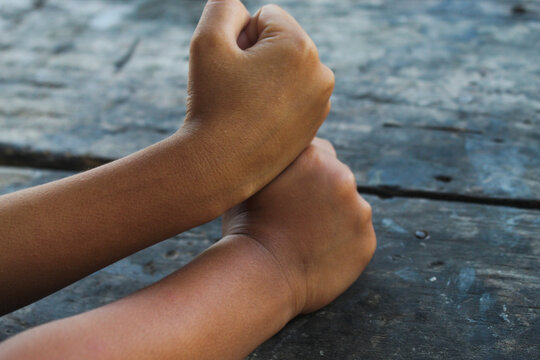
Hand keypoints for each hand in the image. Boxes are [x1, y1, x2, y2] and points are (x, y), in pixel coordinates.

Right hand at [181, 0, 334, 207]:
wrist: (219, 166)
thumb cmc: (211, 102)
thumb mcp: (206, 40)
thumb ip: (224, 5)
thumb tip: (243, 8)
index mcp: (300, 45)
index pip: (266, 17)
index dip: (239, 38)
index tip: (232, 70)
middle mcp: (321, 72)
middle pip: (281, 43)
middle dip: (256, 57)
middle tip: (237, 90)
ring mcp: (322, 101)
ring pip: (287, 70)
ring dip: (266, 78)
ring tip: (247, 106)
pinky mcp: (316, 124)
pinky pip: (293, 95)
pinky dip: (276, 101)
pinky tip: (258, 121)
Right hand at [223, 138, 375, 313]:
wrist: (258, 275)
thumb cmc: (246, 226)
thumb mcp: (253, 177)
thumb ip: (275, 159)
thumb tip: (278, 153)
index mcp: (312, 155)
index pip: (321, 152)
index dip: (306, 173)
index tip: (293, 190)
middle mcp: (341, 176)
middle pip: (338, 178)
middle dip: (323, 193)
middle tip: (298, 216)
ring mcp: (358, 210)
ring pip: (350, 208)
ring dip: (335, 217)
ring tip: (305, 237)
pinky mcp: (366, 241)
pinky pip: (356, 237)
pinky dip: (343, 243)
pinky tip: (317, 253)